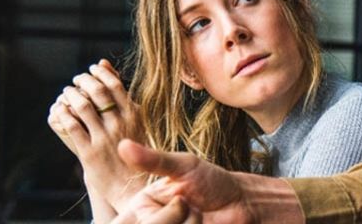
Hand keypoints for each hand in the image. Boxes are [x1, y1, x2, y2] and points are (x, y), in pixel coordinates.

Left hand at [46, 59, 146, 210]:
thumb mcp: (133, 120)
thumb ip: (119, 93)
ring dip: (70, 95)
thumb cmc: (132, 149)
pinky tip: (60, 109)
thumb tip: (103, 63)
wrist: (130, 185)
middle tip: (76, 79)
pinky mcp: (89, 153)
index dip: (100, 73)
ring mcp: (104, 139)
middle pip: (97, 92)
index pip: (115, 84)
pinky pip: (72, 126)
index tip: (91, 69)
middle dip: (83, 81)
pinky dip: (63, 114)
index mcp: (134, 116)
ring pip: (83, 107)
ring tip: (67, 92)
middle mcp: (120, 125)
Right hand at [115, 140, 303, 223]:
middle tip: (186, 203)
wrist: (241, 202)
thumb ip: (154, 160)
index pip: (120, 222)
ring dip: (188, 223)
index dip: (132, 219)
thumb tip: (123, 145)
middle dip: (170, 216)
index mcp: (140, 206)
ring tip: (196, 213)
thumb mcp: (184, 166)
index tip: (167, 202)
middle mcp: (148, 223)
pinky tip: (203, 223)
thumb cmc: (211, 181)